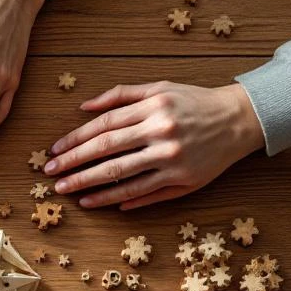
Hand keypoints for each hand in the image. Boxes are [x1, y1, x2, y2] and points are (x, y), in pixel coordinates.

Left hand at [46, 82, 264, 208]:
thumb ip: (120, 95)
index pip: (103, 125)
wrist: (240, 119)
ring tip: (67, 191)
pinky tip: (95, 202)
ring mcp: (171, 159)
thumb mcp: (159, 88)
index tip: (54, 150)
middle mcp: (160, 132)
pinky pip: (143, 192)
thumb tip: (83, 106)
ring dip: (89, 185)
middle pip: (106, 150)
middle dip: (74, 163)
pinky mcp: (183, 180)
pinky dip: (117, 199)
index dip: (75, 139)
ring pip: (121, 175)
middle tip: (51, 174)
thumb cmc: (194, 102)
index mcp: (152, 107)